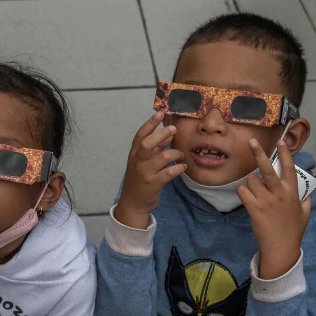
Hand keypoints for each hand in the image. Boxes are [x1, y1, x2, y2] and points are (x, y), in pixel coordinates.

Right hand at [115, 112, 185, 228]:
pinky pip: (168, 173)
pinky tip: (183, 167)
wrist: (133, 203)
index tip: (160, 113)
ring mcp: (144, 173)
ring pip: (161, 157)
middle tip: (174, 129)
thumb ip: (155, 148)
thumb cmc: (139, 179)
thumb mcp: (143, 162)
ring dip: (174, 153)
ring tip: (181, 154)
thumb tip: (168, 134)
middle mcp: (138, 161)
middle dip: (161, 134)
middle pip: (147, 143)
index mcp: (134, 154)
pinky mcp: (153, 184)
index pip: (140, 135)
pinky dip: (178, 168)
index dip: (150, 123)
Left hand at [237, 138, 311, 279]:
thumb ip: (306, 200)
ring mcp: (265, 200)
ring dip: (251, 182)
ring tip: (255, 191)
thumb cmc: (293, 231)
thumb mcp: (305, 214)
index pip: (289, 168)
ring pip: (252, 180)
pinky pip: (243, 191)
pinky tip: (248, 198)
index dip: (284, 153)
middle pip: (267, 168)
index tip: (280, 141)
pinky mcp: (254, 208)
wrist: (281, 248)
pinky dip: (243, 192)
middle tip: (251, 142)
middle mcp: (279, 193)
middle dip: (259, 153)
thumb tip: (308, 192)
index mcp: (292, 193)